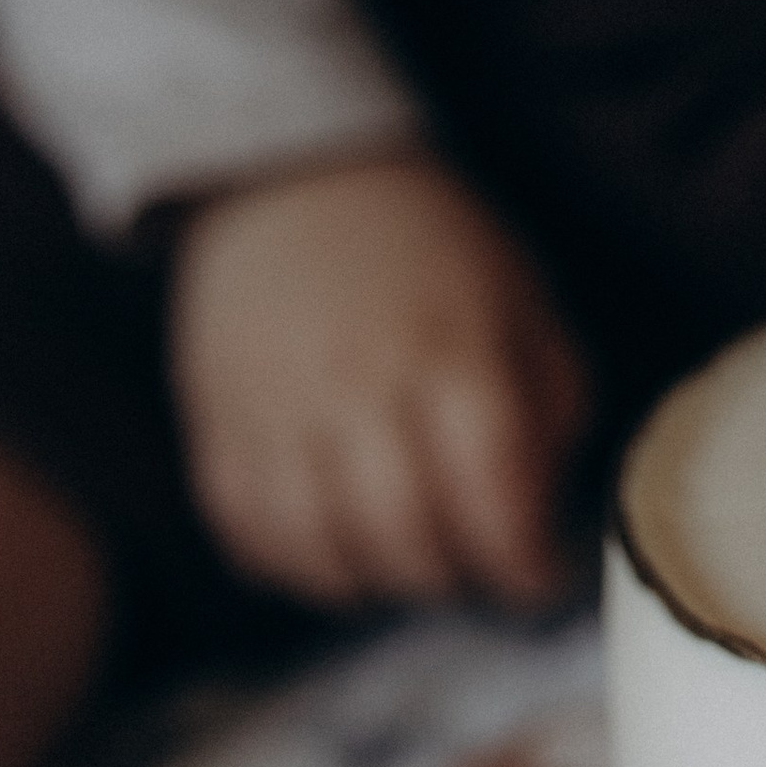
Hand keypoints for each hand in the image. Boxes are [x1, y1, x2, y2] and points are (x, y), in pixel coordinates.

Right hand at [170, 151, 591, 609]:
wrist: (295, 183)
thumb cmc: (428, 251)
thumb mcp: (521, 301)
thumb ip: (549, 405)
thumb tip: (547, 514)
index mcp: (450, 349)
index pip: (492, 487)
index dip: (524, 558)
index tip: (539, 576)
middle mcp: (358, 383)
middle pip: (405, 534)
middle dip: (454, 579)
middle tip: (474, 570)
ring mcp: (277, 409)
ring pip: (321, 549)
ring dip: (374, 583)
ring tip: (406, 562)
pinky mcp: (216, 425)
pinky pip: (250, 532)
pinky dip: (297, 564)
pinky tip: (335, 546)